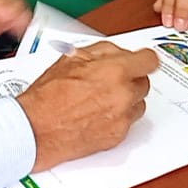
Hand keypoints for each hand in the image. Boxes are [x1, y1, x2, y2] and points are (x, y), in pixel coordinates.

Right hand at [15, 42, 158, 171]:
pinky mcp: (118, 136)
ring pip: (138, 103)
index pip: (149, 60)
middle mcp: (123, 95)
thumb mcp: (71, 58)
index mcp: (115, 71)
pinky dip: (117, 117)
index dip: (143, 59)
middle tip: (109, 79)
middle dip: (130, 78)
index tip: (140, 60)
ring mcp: (122, 118)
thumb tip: (116, 51)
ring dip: (126, 99)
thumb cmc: (49, 96)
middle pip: (144, 82)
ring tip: (101, 98)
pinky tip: (97, 113)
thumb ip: (101, 51)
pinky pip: (127, 122)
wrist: (37, 129)